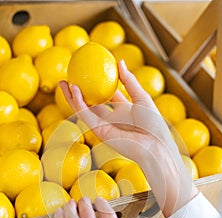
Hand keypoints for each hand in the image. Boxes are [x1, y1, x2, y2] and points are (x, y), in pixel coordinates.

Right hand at [60, 60, 197, 217]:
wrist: (153, 145)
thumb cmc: (153, 124)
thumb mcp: (142, 97)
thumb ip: (129, 81)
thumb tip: (119, 61)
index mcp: (124, 111)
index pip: (108, 95)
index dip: (99, 84)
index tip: (90, 71)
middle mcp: (112, 119)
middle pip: (91, 103)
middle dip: (80, 91)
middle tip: (70, 76)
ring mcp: (104, 126)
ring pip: (84, 110)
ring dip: (72, 97)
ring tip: (62, 82)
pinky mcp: (100, 132)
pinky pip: (86, 116)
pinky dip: (78, 103)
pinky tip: (74, 90)